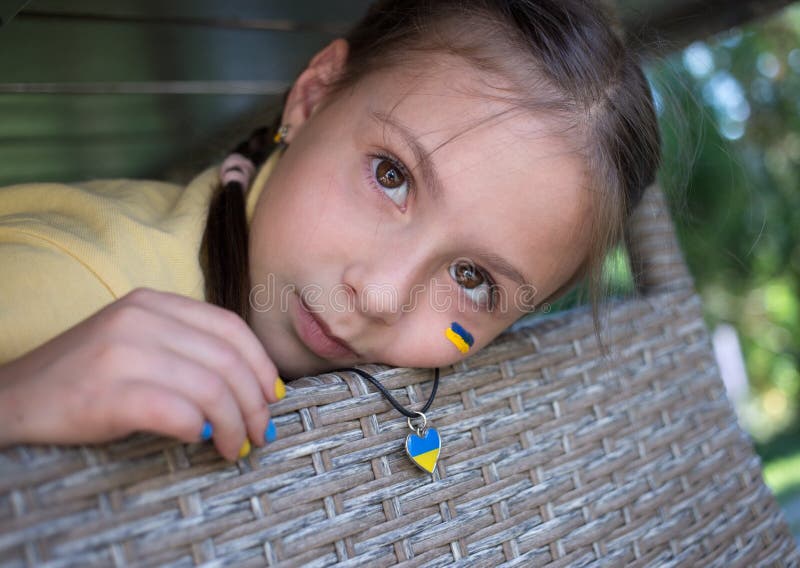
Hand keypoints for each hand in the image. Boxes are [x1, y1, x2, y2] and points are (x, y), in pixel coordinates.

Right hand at [0, 287, 282, 460]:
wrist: (12, 398)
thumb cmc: (84, 377)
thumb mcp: (136, 341)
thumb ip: (186, 347)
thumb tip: (252, 385)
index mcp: (152, 302)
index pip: (229, 327)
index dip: (261, 364)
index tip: (272, 395)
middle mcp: (141, 319)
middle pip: (227, 360)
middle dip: (254, 402)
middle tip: (260, 432)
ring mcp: (123, 352)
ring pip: (211, 388)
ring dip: (234, 424)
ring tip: (236, 447)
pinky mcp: (109, 392)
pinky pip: (179, 412)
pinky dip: (201, 430)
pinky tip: (201, 441)